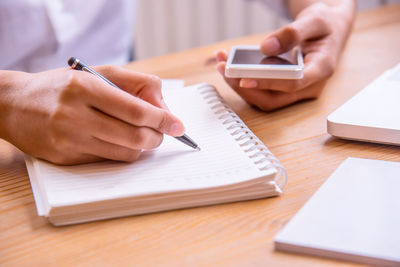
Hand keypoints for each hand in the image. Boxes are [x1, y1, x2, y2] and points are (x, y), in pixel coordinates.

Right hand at [0, 66, 183, 164]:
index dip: (163, 120)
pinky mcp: (66, 158)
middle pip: (135, 136)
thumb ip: (135, 84)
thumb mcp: (97, 73)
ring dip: (143, 147)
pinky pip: (108, 160)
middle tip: (161, 132)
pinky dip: (123, 153)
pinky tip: (121, 142)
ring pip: (125, 153)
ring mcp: (69, 140)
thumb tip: (164, 108)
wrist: (14, 104)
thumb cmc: (61, 87)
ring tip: (143, 136)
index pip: (137, 110)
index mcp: (85, 88)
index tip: (177, 125)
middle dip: (157, 137)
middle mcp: (75, 115)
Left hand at [216, 1, 354, 110]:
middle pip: (272, 99)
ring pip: (264, 99)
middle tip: (223, 68)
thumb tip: (266, 47)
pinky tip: (230, 65)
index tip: (243, 78)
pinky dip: (243, 81)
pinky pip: (261, 92)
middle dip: (244, 87)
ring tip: (222, 64)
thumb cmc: (325, 27)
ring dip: (239, 85)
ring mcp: (296, 92)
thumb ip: (293, 33)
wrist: (329, 32)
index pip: (292, 84)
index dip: (267, 83)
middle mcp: (308, 87)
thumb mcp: (315, 20)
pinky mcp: (284, 90)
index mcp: (321, 70)